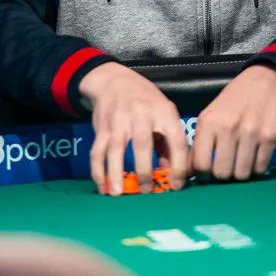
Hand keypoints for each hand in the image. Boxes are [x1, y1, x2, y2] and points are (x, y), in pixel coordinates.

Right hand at [79, 62, 188, 195]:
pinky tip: (102, 186)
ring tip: (117, 193)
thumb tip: (171, 175)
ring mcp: (119, 120)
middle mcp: (142, 114)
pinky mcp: (102, 127)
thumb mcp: (164, 114)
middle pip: (142, 143)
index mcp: (164, 112)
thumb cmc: (146, 101)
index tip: (175, 186)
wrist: (115, 81)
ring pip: (115, 149)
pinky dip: (97, 171)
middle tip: (146, 191)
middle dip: (144, 170)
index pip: (176, 140)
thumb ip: (168, 143)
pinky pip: (97, 151)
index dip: (178, 166)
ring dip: (115, 173)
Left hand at [190, 64, 275, 180]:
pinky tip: (255, 155)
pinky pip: (260, 168)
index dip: (203, 175)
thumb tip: (191, 173)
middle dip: (224, 174)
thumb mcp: (210, 114)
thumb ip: (200, 142)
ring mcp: (251, 133)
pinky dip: (257, 167)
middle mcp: (229, 128)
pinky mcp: (270, 137)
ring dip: (241, 171)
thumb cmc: (234, 99)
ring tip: (242, 159)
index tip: (208, 174)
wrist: (265, 80)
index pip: (201, 164)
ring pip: (242, 174)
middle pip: (222, 173)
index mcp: (210, 122)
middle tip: (228, 165)